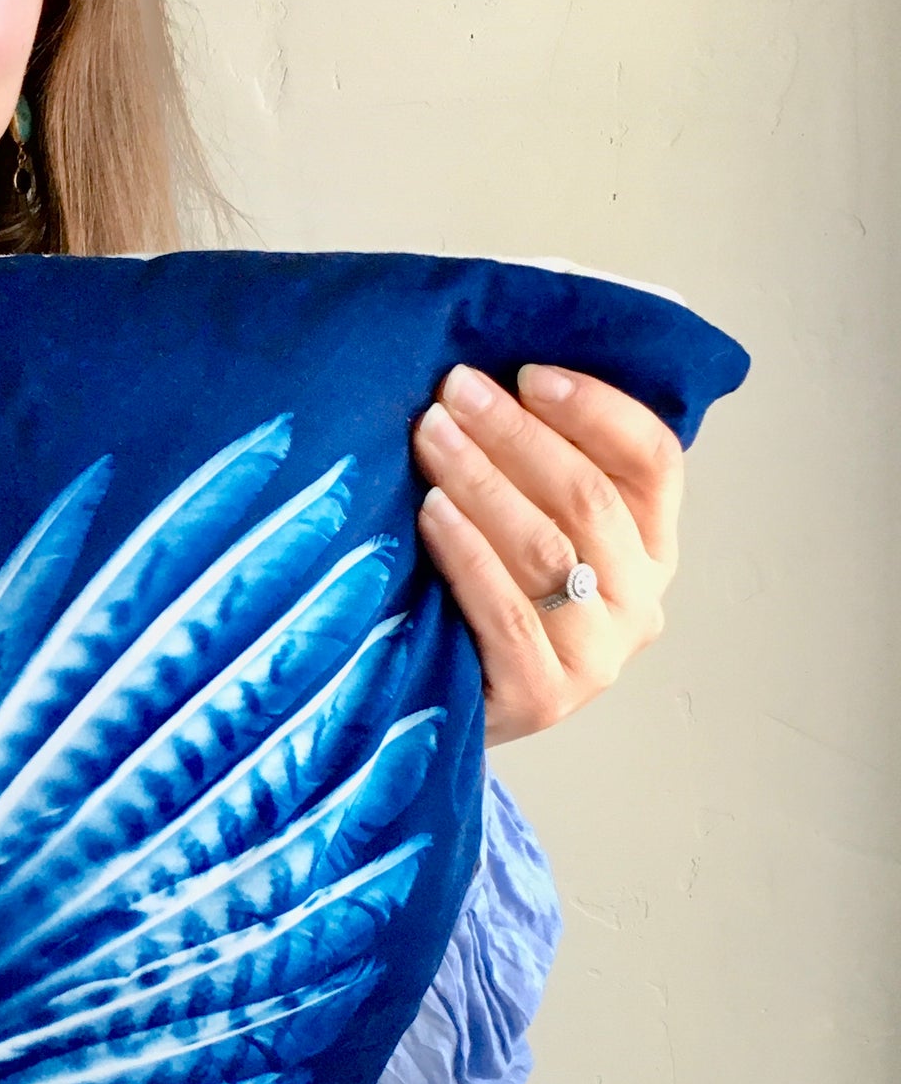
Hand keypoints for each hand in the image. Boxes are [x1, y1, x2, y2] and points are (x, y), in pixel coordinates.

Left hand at [412, 362, 682, 745]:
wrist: (446, 711)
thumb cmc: (481, 596)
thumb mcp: (527, 523)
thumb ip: (538, 466)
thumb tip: (496, 373)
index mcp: (652, 545)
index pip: (652, 461)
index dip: (595, 408)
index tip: (528, 371)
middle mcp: (640, 600)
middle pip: (590, 497)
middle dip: (517, 434)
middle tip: (454, 391)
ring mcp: (598, 656)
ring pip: (548, 549)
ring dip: (484, 481)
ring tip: (432, 435)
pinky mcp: (544, 697)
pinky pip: (508, 611)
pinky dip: (468, 553)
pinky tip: (430, 511)